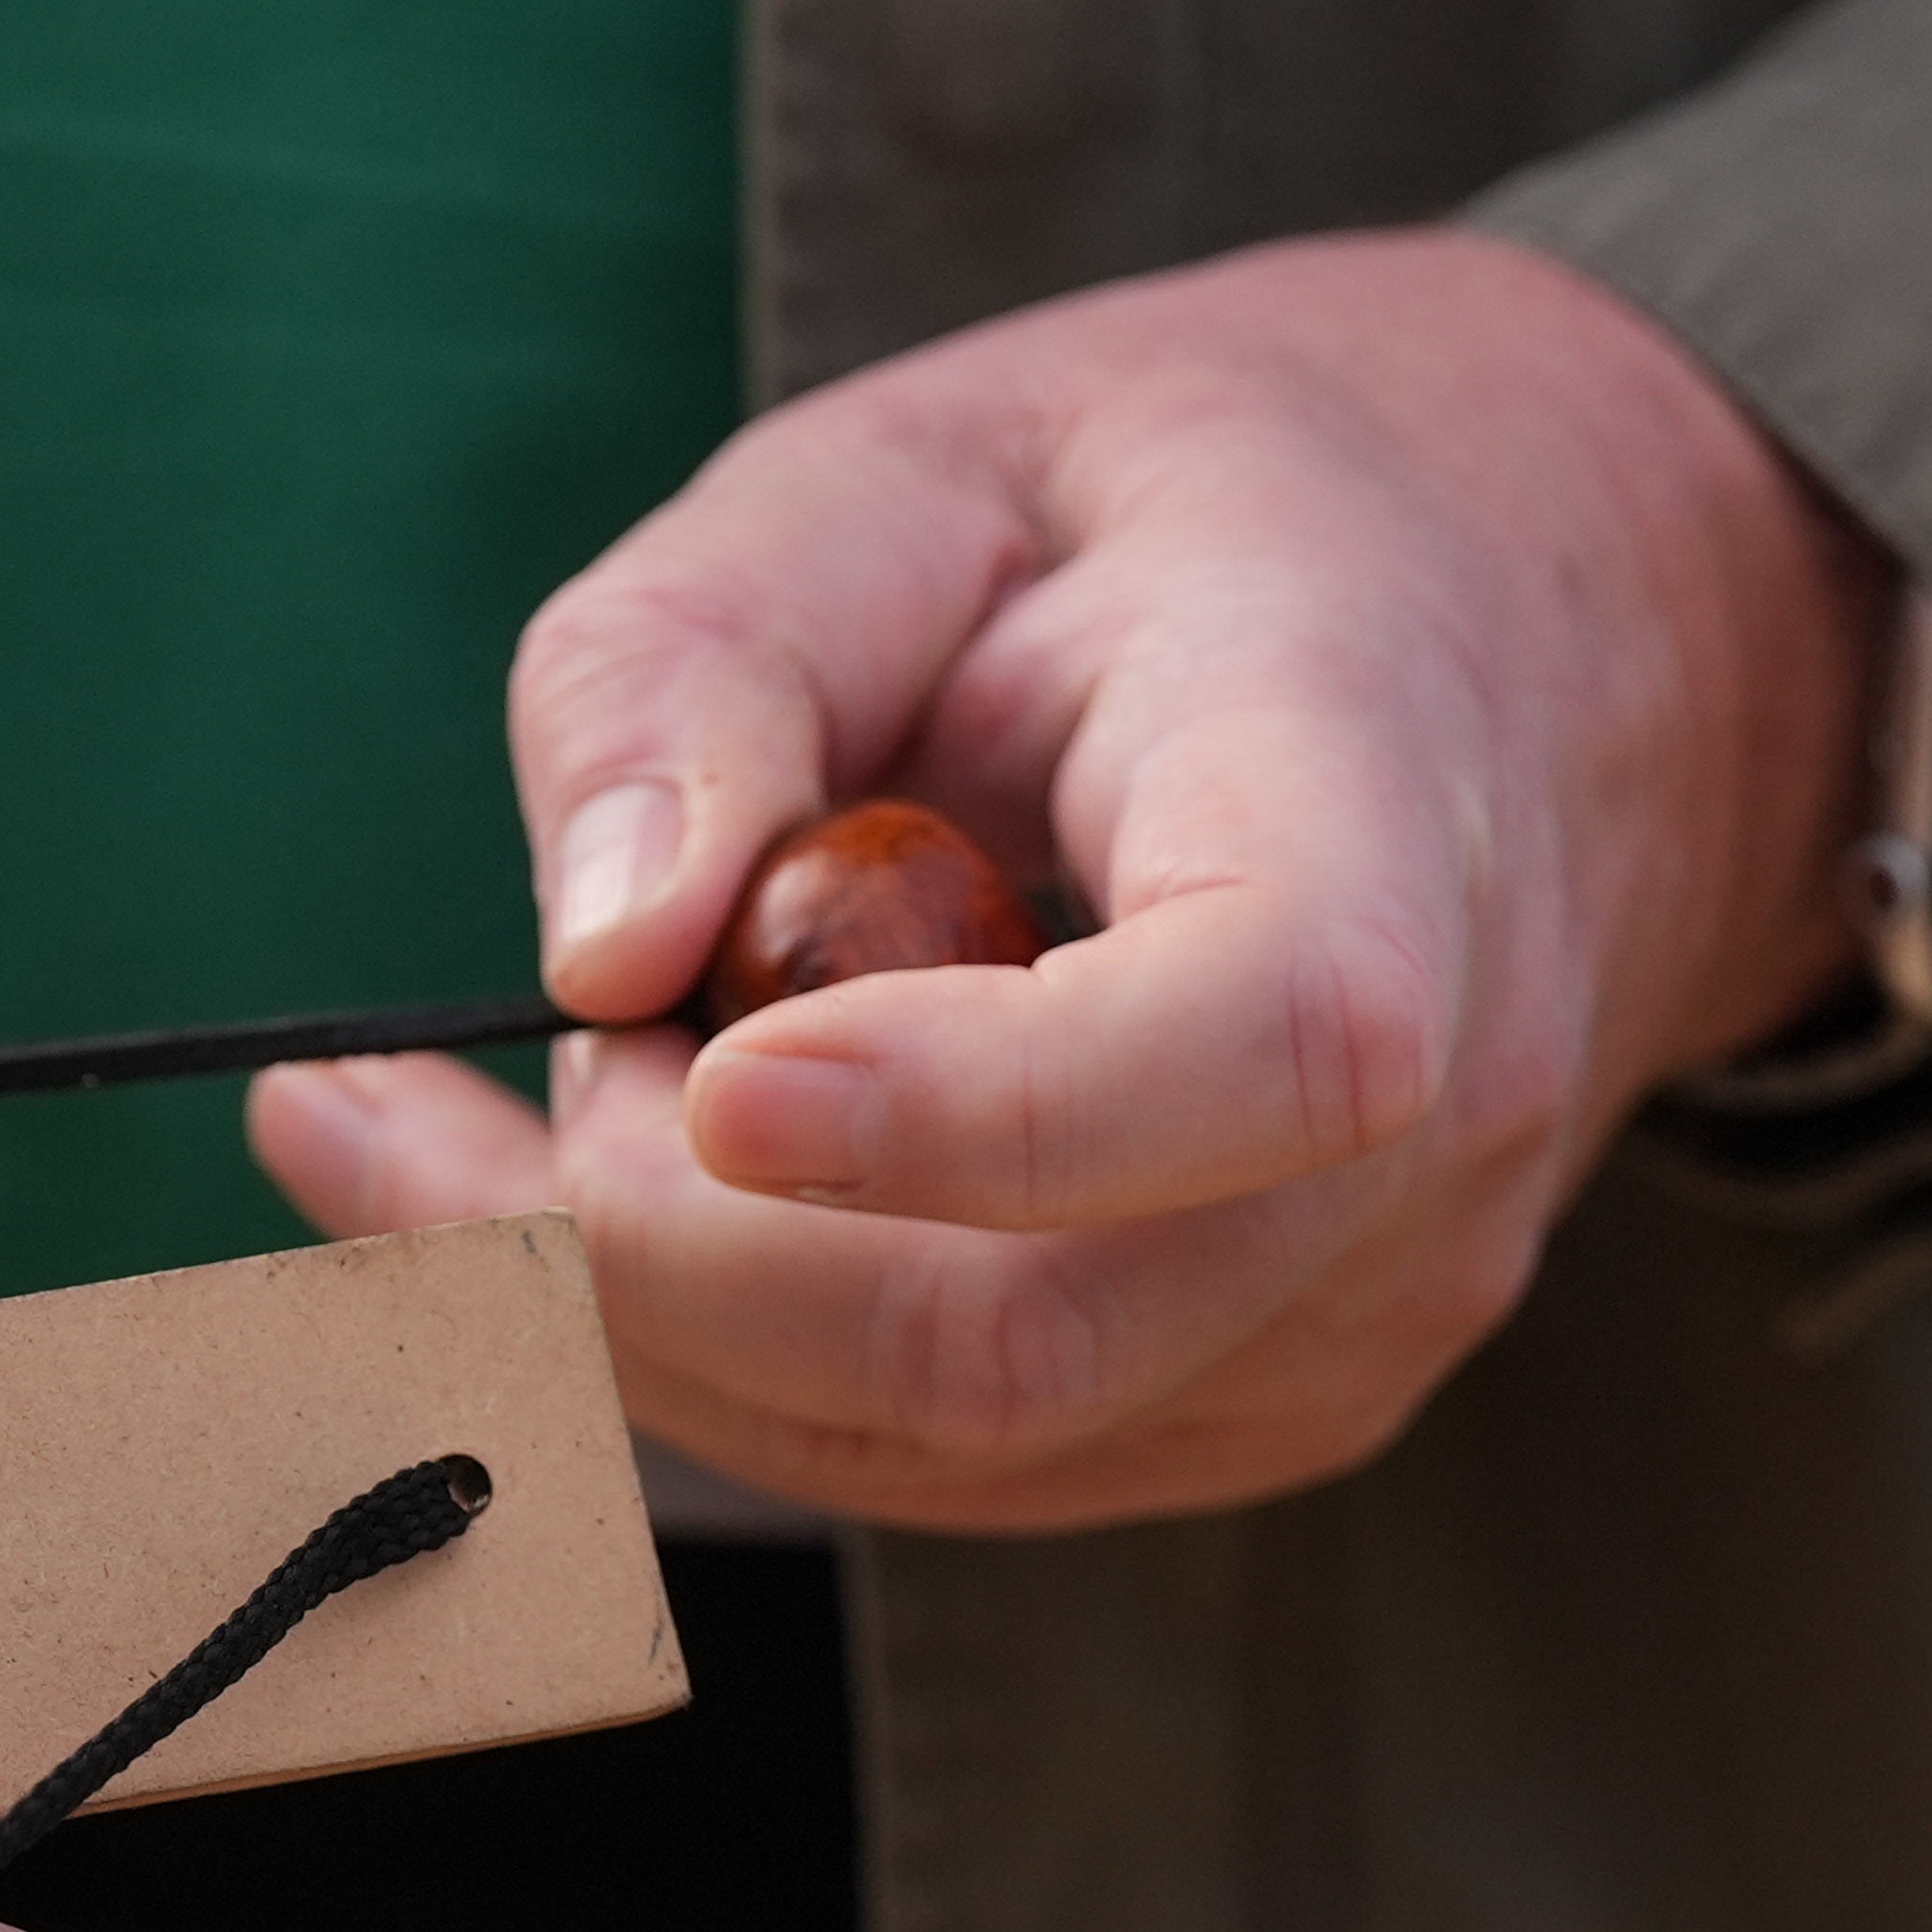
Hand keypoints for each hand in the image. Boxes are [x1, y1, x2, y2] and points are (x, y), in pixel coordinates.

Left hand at [245, 228, 1888, 1529]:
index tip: (698, 1075)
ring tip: (495, 1102)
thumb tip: (594, 950)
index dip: (963, 1112)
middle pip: (1012, 1332)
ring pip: (931, 1442)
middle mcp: (1429, 1132)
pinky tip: (619, 1188)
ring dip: (634, 1314)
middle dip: (640, 1250)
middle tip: (417, 1088)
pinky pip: (928, 1462)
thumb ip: (704, 665)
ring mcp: (1353, 1316)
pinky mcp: (1246, 1411)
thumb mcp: (902, 470)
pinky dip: (712, 1358)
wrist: (1514, 642)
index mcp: (1386, 817)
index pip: (1262, 1041)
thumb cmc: (1171, 532)